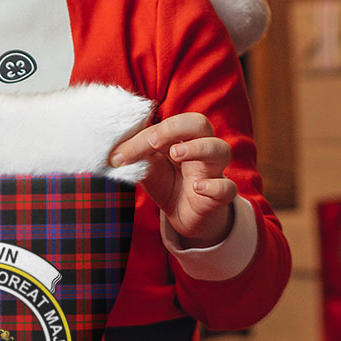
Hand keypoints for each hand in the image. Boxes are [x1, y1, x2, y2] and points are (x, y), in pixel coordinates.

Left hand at [109, 112, 235, 246]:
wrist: (185, 216)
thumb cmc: (168, 183)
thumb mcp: (148, 168)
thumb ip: (136, 156)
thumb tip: (112, 151)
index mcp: (182, 137)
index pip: (167, 125)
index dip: (143, 137)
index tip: (119, 155)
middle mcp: (201, 148)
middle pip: (200, 123)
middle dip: (175, 128)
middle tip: (153, 142)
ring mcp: (213, 171)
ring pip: (220, 149)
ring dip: (198, 148)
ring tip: (176, 154)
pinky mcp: (220, 196)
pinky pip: (227, 188)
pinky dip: (215, 186)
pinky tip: (197, 187)